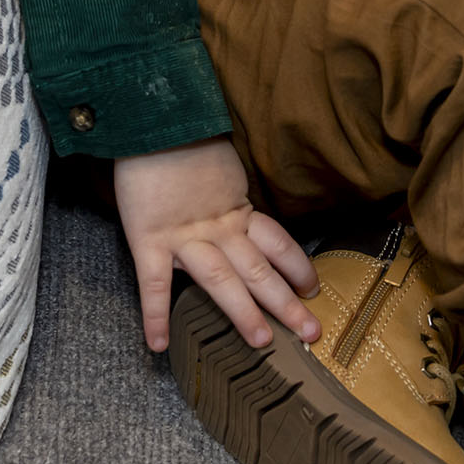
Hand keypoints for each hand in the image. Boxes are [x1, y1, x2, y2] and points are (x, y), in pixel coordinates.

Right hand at [113, 135, 319, 353]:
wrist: (151, 119)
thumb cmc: (183, 138)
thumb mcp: (219, 166)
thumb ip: (229, 194)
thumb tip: (236, 207)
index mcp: (236, 209)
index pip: (277, 242)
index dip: (297, 265)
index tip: (314, 287)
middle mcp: (218, 228)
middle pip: (258, 270)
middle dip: (286, 303)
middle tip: (311, 332)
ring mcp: (185, 236)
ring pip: (221, 281)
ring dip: (243, 313)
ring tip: (262, 344)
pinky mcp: (150, 239)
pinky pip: (153, 284)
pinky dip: (155, 316)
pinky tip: (158, 344)